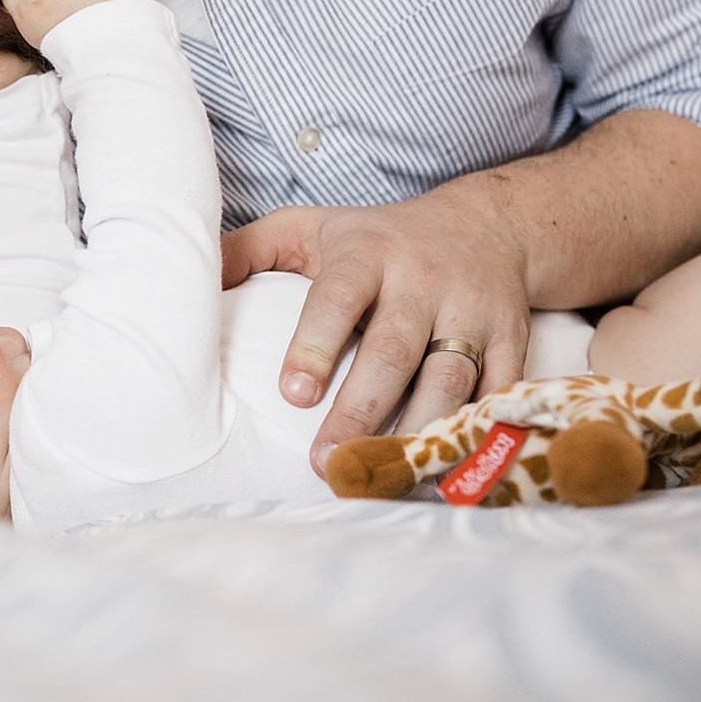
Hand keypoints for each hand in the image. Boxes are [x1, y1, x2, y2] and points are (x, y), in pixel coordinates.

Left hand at [221, 180, 532, 474]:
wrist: (488, 224)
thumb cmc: (378, 237)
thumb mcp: (310, 227)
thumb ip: (249, 251)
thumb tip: (188, 275)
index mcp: (368, 254)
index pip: (338, 298)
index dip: (316, 344)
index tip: (293, 394)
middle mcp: (423, 281)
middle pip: (392, 351)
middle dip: (360, 410)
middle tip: (326, 461)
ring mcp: (473, 313)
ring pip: (450, 380)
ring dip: (417, 432)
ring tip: (381, 477)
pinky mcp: (512, 342)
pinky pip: (499, 395)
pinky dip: (479, 435)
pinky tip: (448, 473)